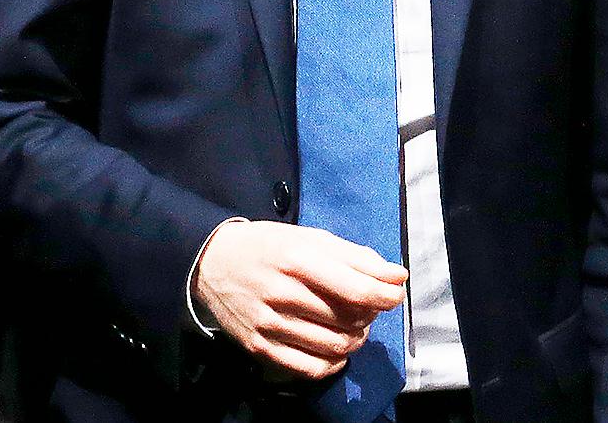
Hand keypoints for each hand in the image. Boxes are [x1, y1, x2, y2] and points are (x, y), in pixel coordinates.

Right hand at [192, 220, 406, 379]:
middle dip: (369, 315)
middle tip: (364, 306)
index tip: (394, 293)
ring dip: (354, 338)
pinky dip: (333, 364)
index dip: (385, 295)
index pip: (356, 289)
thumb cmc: (267, 246)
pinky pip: (310, 369)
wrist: (210, 261)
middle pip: (349, 319)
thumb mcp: (308, 238)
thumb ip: (354, 256)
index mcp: (296, 258)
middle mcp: (282, 292)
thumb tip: (398, 276)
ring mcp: (269, 323)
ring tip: (350, 326)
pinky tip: (334, 351)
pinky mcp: (259, 346)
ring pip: (335, 346)